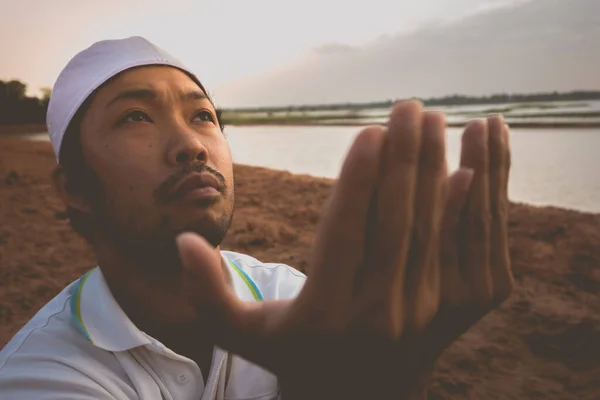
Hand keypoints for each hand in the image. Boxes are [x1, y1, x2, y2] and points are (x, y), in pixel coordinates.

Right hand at [173, 101, 508, 398]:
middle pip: (393, 226)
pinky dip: (462, 208)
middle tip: (406, 108)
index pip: (344, 238)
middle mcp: (375, 314)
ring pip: (428, 231)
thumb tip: (182, 240)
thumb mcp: (241, 335)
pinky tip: (469, 169)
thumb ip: (206, 291)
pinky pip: (452, 250)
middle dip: (403, 161)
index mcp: (323, 314)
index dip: (358, 184)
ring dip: (434, 172)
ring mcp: (415, 314)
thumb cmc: (292, 352)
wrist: (354, 396)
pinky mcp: (440, 311)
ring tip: (433, 121)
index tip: (369, 133)